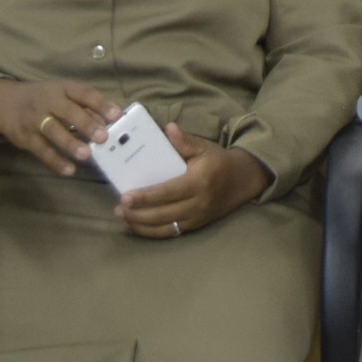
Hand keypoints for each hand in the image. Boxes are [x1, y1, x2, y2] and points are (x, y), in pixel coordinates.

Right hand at [0, 77, 123, 177]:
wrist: (5, 103)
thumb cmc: (44, 98)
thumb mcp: (63, 94)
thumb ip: (86, 107)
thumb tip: (109, 122)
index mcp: (62, 88)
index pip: (83, 93)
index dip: (101, 103)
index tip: (117, 115)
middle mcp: (48, 101)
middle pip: (68, 111)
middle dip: (86, 124)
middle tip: (103, 137)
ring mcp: (35, 119)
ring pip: (53, 131)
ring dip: (70, 143)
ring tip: (86, 155)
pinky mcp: (26, 137)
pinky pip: (42, 150)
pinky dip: (55, 161)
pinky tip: (69, 170)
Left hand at [110, 125, 271, 239]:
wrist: (243, 181)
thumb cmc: (219, 162)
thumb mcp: (204, 147)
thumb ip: (185, 141)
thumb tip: (169, 128)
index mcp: (198, 182)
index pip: (167, 192)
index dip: (145, 197)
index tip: (126, 196)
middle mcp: (198, 203)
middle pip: (163, 214)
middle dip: (138, 214)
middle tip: (119, 208)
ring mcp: (197, 218)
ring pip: (165, 228)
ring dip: (142, 225)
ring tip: (124, 217)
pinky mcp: (195, 226)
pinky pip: (171, 233)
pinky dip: (152, 232)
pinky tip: (138, 226)